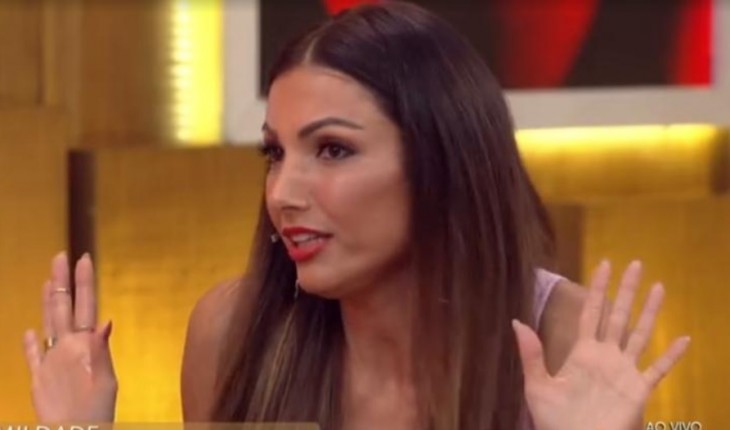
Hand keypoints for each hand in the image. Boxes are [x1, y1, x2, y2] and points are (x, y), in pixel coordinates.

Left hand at [23, 252, 116, 421]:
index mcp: (85, 347)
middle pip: (62, 307)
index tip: (83, 259)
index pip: (86, 305)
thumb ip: (102, 351)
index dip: (84, 281)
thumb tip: (104, 323)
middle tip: (60, 257)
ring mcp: (49, 362)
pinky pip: (32, 354)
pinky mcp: (38, 378)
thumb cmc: (95, 413)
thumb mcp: (108, 381)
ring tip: (47, 280)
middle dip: (61, 279)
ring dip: (47, 300)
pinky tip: (29, 330)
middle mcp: (64, 349)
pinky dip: (31, 340)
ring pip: (47, 323)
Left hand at [514, 260, 689, 429]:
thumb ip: (532, 355)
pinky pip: (658, 370)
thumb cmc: (555, 420)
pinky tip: (685, 339)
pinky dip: (672, 356)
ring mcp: (624, 372)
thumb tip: (517, 321)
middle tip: (637, 264)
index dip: (597, 289)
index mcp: (582, 353)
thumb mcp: (537, 386)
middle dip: (627, 291)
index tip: (604, 265)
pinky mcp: (638, 390)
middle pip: (619, 316)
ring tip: (660, 288)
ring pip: (641, 335)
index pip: (592, 313)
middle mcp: (606, 356)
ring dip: (651, 312)